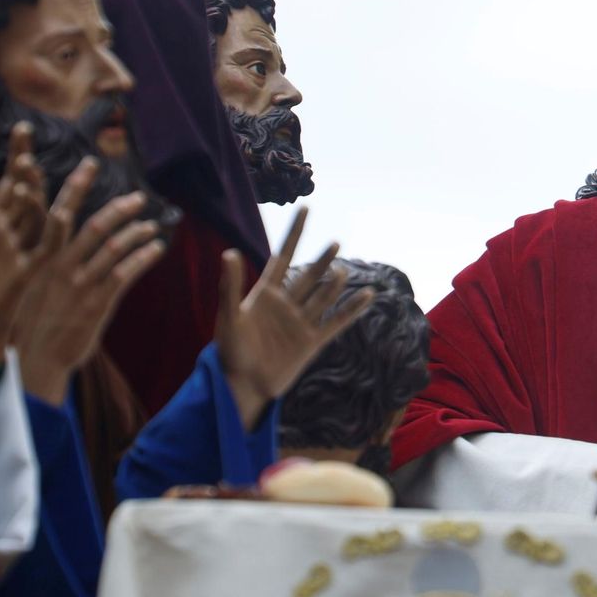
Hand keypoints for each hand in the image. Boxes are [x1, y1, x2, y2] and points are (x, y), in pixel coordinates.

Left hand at [0, 123, 53, 363]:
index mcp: (1, 216)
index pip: (12, 179)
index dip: (18, 154)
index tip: (23, 127)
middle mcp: (18, 226)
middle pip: (29, 191)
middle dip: (30, 169)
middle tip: (28, 149)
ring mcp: (26, 245)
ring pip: (37, 214)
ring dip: (34, 193)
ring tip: (27, 170)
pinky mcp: (32, 267)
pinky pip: (49, 246)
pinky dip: (56, 230)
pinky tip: (60, 213)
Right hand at [15, 159, 166, 404]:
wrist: (35, 360)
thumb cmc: (35, 322)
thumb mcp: (36, 284)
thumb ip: (53, 260)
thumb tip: (68, 241)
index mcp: (43, 257)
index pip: (59, 212)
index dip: (75, 186)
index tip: (91, 165)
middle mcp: (61, 266)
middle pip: (93, 226)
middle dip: (119, 208)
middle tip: (139, 197)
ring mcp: (80, 284)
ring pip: (113, 248)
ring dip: (137, 233)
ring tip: (153, 225)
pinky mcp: (96, 303)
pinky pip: (124, 273)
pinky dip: (142, 258)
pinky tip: (156, 249)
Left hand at [217, 207, 373, 428]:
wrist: (242, 386)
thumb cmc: (230, 352)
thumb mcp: (228, 317)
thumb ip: (230, 286)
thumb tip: (229, 252)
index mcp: (265, 293)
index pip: (283, 256)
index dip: (295, 233)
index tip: (306, 209)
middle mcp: (286, 304)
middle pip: (308, 276)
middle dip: (321, 260)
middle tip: (334, 243)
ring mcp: (301, 322)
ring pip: (323, 296)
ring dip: (334, 283)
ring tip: (342, 270)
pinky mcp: (312, 342)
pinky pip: (336, 322)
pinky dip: (352, 310)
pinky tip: (368, 296)